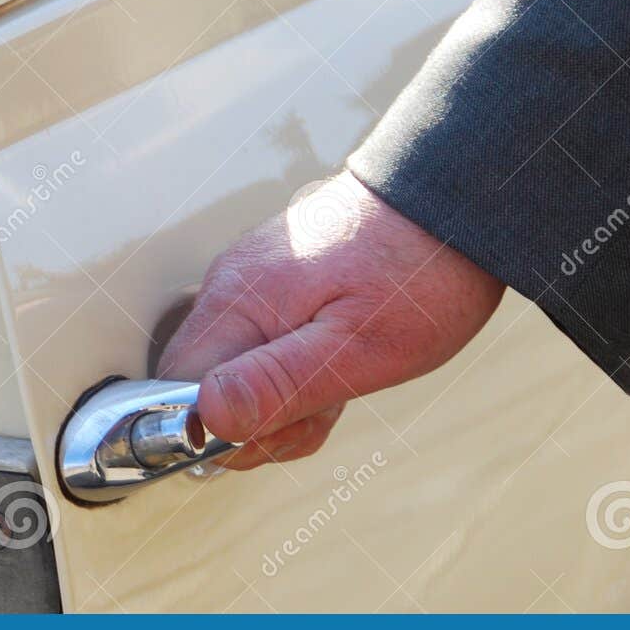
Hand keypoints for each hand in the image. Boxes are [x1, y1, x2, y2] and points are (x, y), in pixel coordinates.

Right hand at [156, 172, 504, 468]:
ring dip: (284, 398)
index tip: (281, 424)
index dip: (221, 426)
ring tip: (342, 382)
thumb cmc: (417, 273)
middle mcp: (229, 288)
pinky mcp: (272, 283)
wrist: (452, 202)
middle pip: (202, 386)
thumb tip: (209, 416)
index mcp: (238, 302)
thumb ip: (278, 383)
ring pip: (234, 372)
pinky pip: (259, 347)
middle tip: (325, 403)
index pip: (177, 388)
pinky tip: (336, 360)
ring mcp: (249, 282)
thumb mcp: (360, 348)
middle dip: (259, 418)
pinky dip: (294, 370)